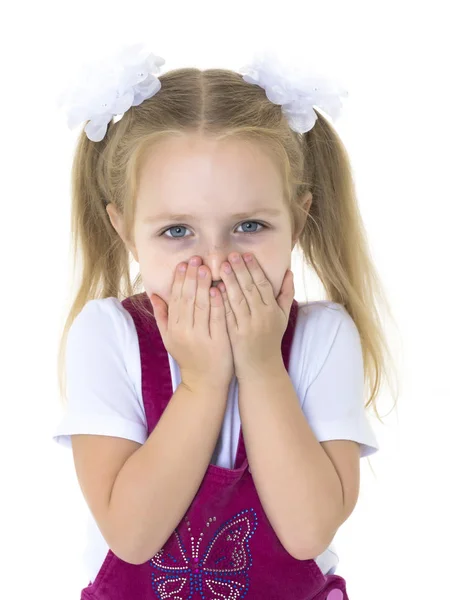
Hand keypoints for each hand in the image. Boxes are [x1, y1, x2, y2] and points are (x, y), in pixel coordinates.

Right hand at [149, 256, 234, 389]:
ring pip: (202, 306)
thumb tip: (154, 294)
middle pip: (188, 299)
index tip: (184, 264)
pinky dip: (218, 303)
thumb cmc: (188, 357)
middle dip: (191, 277)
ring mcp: (201, 337)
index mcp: (173, 329)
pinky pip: (217, 319)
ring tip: (207, 268)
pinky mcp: (218, 343)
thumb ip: (162, 316)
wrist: (204, 383)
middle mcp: (184, 332)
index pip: (176, 299)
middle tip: (197, 259)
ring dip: (204, 285)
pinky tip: (220, 289)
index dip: (180, 280)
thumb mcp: (169, 338)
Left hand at [218, 252, 294, 380]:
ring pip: (237, 300)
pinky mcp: (234, 335)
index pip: (263, 284)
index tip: (246, 255)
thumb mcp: (283, 317)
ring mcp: (247, 326)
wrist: (261, 367)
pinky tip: (213, 289)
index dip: (254, 269)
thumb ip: (286, 293)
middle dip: (239, 270)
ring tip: (220, 266)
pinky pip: (226, 314)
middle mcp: (261, 317)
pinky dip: (220, 301)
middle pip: (249, 289)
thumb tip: (289, 271)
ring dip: (228, 281)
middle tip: (230, 255)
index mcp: (273, 310)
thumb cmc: (271, 339)